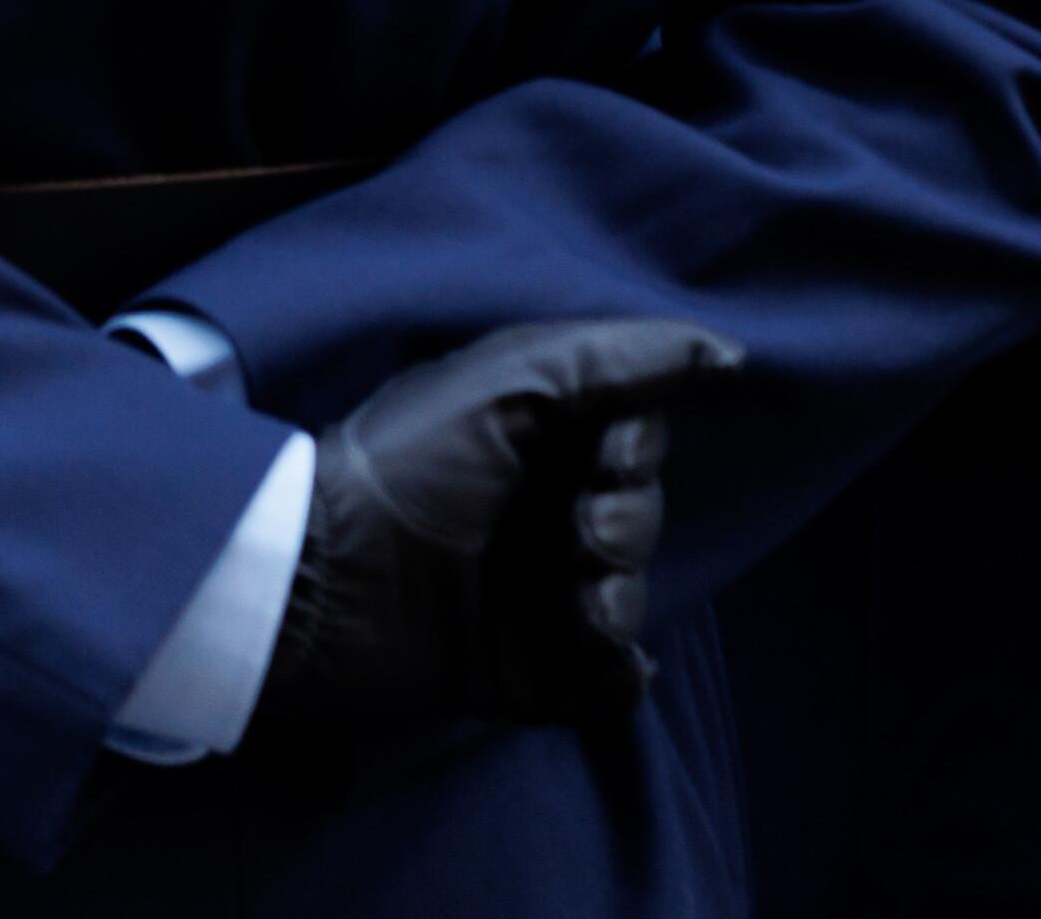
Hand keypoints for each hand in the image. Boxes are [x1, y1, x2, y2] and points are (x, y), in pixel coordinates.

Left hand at [243, 316, 739, 770]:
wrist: (315, 584)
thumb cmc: (406, 463)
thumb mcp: (511, 381)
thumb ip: (619, 357)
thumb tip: (726, 357)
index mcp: (535, 445)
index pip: (632, 442)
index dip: (636, 452)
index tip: (605, 460)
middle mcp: (537, 519)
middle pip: (639, 518)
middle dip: (627, 527)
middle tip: (580, 541)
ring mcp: (529, 603)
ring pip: (630, 599)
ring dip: (621, 600)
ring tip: (579, 610)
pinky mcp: (520, 676)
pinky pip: (607, 684)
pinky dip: (615, 676)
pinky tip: (600, 661)